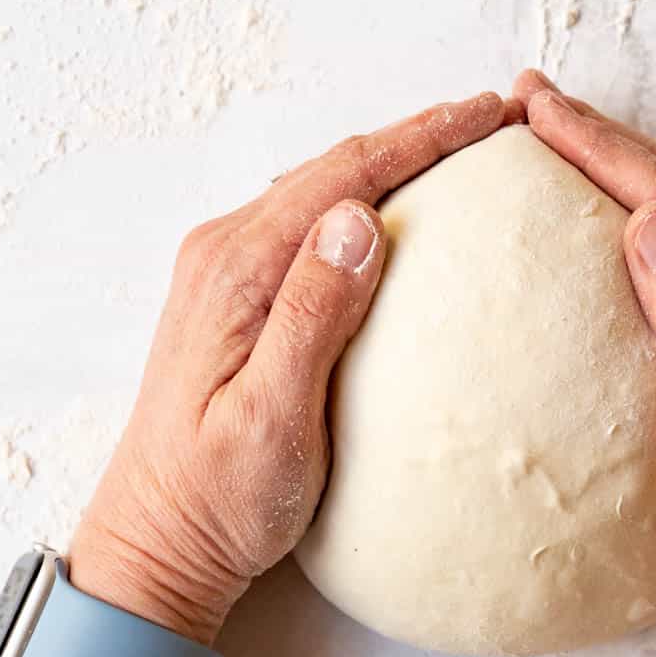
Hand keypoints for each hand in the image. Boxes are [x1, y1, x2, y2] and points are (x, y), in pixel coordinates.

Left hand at [71, 91, 514, 641]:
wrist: (158, 542)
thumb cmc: (218, 499)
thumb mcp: (271, 418)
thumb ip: (311, 317)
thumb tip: (358, 218)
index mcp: (237, 271)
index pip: (344, 176)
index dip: (424, 137)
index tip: (491, 114)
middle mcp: (224, 254)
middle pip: (335, 168)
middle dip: (419, 136)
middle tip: (497, 118)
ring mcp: (226, 274)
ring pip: (324, 191)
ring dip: (394, 163)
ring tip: (463, 148)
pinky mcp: (237, 300)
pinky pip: (311, 227)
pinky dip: (366, 204)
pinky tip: (401, 216)